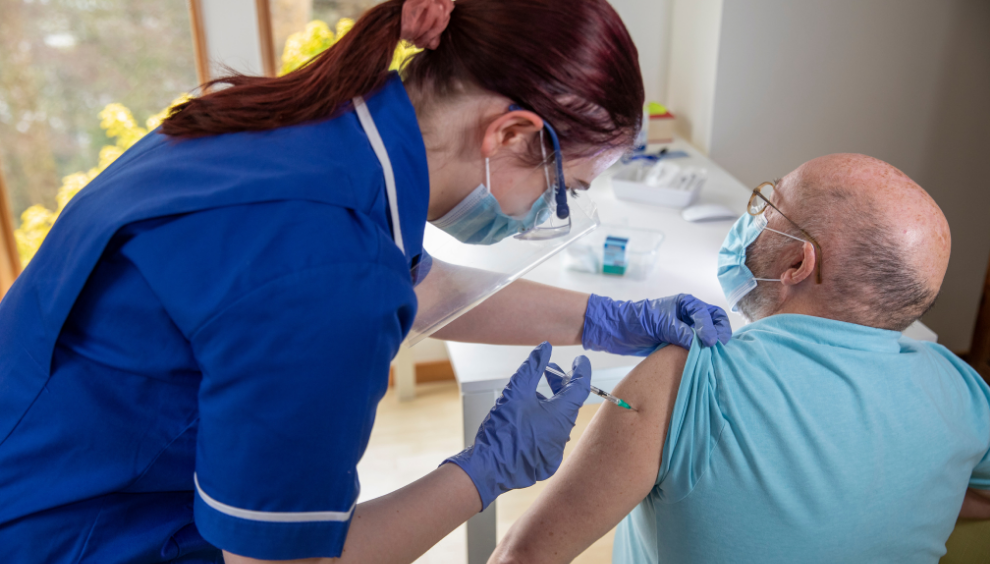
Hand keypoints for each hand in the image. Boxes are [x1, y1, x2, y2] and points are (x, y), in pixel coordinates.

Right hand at [443, 342, 590, 509]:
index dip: (582, 371)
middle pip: (570, 403)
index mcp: (560, 415)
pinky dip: (544, 423)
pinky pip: (551, 437)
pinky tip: (529, 417)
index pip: (581, 387)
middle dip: (562, 384)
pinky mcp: (547, 461)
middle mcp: (563, 434)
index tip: (580, 361)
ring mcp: (556, 450)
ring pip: (560, 420)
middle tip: (553, 371)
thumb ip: (533, 367)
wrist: (488, 467)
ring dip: (552, 403)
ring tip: (535, 392)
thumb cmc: (502, 430)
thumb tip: (545, 349)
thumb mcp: (516, 391)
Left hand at [581, 293, 730, 355]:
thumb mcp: (660, 323)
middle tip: (719, 347)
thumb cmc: (636, 320)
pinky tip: (703, 362)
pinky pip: (696, 347)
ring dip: (712, 344)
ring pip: (707, 335)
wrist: (617, 330)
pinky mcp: (679, 342)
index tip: (710, 343)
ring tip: (714, 356)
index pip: (708, 314)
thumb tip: (700, 344)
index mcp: (686, 303)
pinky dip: (702, 353)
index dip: (711, 328)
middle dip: (720, 332)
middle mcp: (688, 314)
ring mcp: (685, 328)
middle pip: (715, 321)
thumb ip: (681, 332)